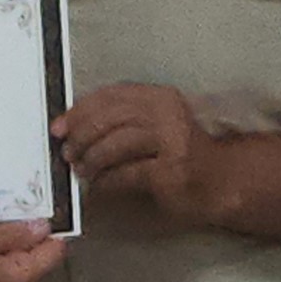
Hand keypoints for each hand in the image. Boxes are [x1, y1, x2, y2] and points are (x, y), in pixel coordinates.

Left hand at [51, 84, 228, 225]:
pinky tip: (99, 186)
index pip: (112, 95)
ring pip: (117, 143)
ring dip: (92, 159)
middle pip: (111, 117)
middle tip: (67, 151)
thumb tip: (74, 127)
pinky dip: (107, 181)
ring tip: (81, 170)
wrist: (221, 181)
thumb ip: (122, 120)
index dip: (80, 109)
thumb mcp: (155, 125)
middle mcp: (168, 113)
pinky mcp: (171, 171)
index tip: (59, 125)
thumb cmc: (180, 153)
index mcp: (160, 97)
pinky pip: (127, 173)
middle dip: (82, 135)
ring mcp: (172, 142)